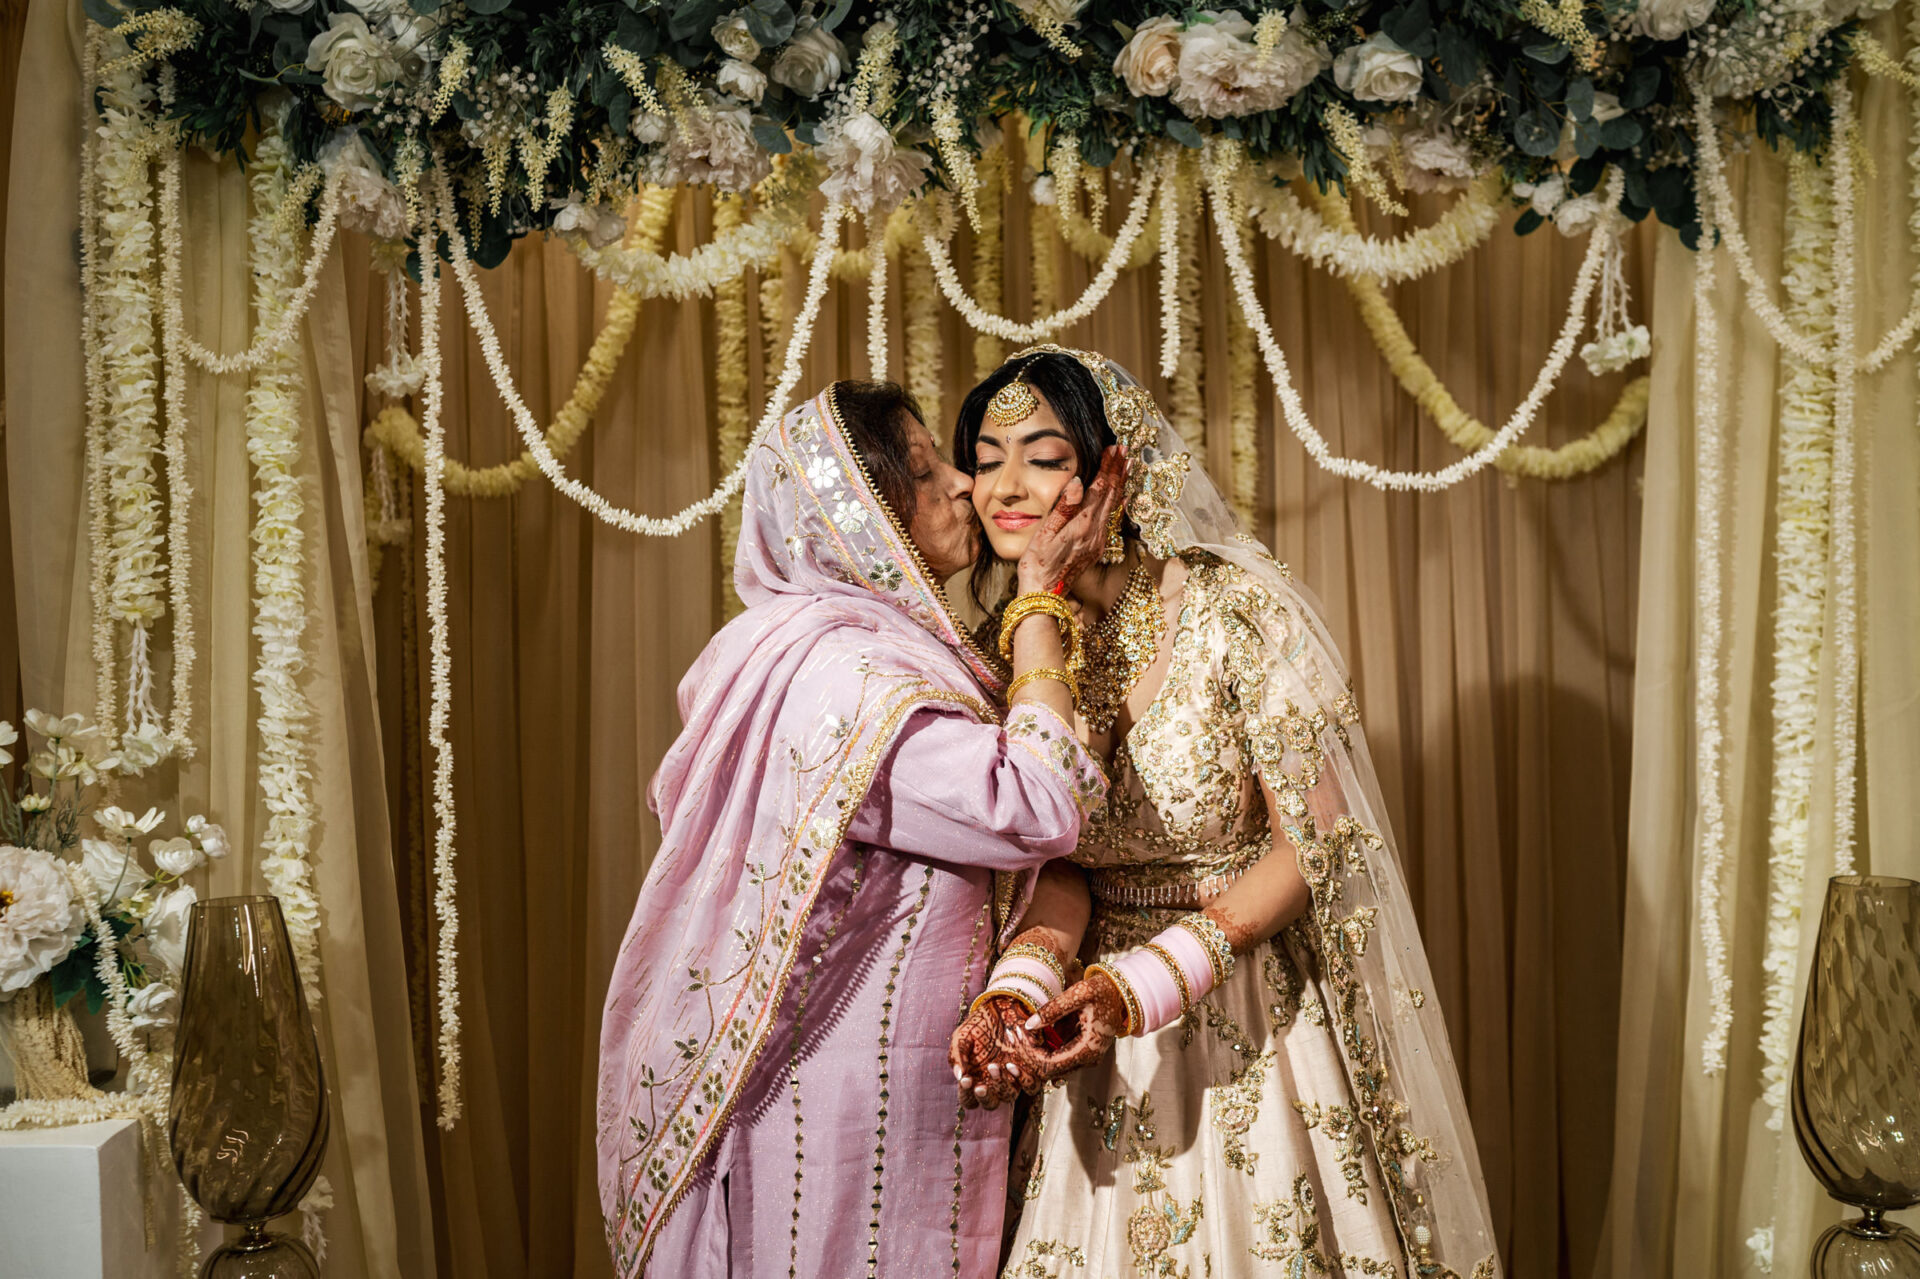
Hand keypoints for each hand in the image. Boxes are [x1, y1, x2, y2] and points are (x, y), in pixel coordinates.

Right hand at [949, 995, 1045, 1108]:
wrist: (1001, 1006)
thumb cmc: (978, 1025)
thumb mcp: (962, 1037)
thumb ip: (957, 1055)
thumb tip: (959, 1076)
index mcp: (975, 1080)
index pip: (969, 1100)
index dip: (967, 1094)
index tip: (967, 1079)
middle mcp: (994, 1084)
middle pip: (991, 1104)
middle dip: (986, 1096)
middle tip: (981, 1083)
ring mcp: (1013, 1078)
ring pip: (1010, 1097)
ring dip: (1002, 1086)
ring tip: (995, 1066)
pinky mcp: (1029, 1069)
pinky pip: (1031, 1085)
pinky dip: (1022, 1078)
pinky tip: (1011, 1064)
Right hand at [1016, 446, 1125, 595]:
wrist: (1044, 592)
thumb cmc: (1037, 562)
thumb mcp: (1045, 532)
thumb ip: (1064, 506)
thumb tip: (1079, 481)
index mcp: (1083, 524)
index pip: (1099, 488)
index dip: (1107, 466)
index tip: (1113, 448)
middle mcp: (1096, 532)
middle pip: (1111, 494)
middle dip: (1118, 470)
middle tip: (1124, 450)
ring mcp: (1098, 541)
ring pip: (1114, 506)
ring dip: (1121, 484)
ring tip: (1127, 466)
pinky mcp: (1097, 548)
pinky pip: (1112, 519)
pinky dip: (1117, 502)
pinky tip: (1122, 497)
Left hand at [1018, 969, 1126, 1079]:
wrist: (1122, 992)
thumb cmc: (1103, 990)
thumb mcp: (1079, 994)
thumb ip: (1053, 1009)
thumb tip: (1028, 1025)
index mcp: (1087, 1050)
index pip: (1051, 1066)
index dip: (1030, 1056)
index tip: (1016, 1038)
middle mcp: (1087, 1059)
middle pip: (1050, 1070)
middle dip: (1029, 1055)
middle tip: (1011, 1036)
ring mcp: (1085, 1057)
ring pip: (1053, 1065)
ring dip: (1034, 1053)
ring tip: (1017, 1033)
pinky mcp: (1081, 1051)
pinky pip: (1058, 1056)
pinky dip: (1044, 1048)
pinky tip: (1031, 1033)